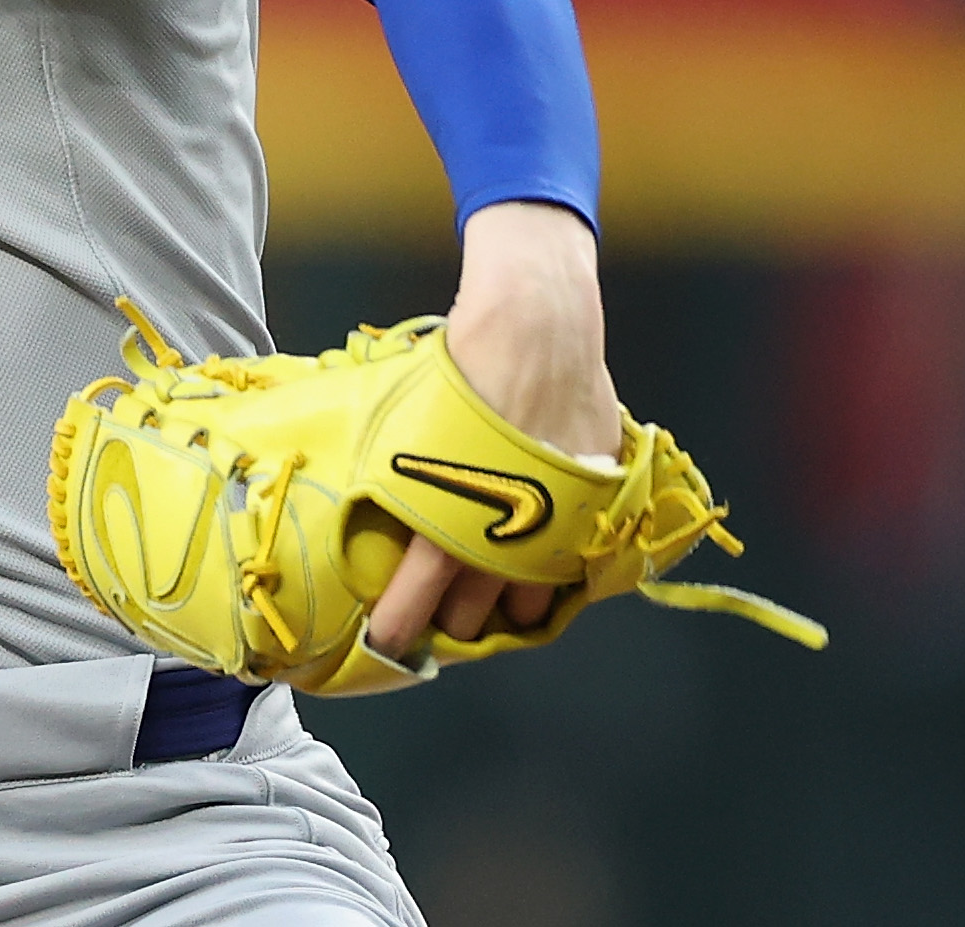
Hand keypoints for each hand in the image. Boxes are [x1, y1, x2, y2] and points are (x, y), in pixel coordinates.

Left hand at [364, 201, 621, 657]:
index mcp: (449, 514)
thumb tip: (372, 516)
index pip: (419, 596)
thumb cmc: (461, 366)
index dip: (401, 626)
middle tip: (437, 615)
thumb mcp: (405, 423)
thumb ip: (398, 481)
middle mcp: (505, 531)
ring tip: (489, 601)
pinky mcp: (593, 503)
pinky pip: (571, 562)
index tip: (388, 642)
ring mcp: (556, 522)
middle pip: (476, 609)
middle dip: (452, 618)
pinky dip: (551, 573)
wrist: (535, 322)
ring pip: (530, 598)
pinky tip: (534, 569)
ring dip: (507, 605)